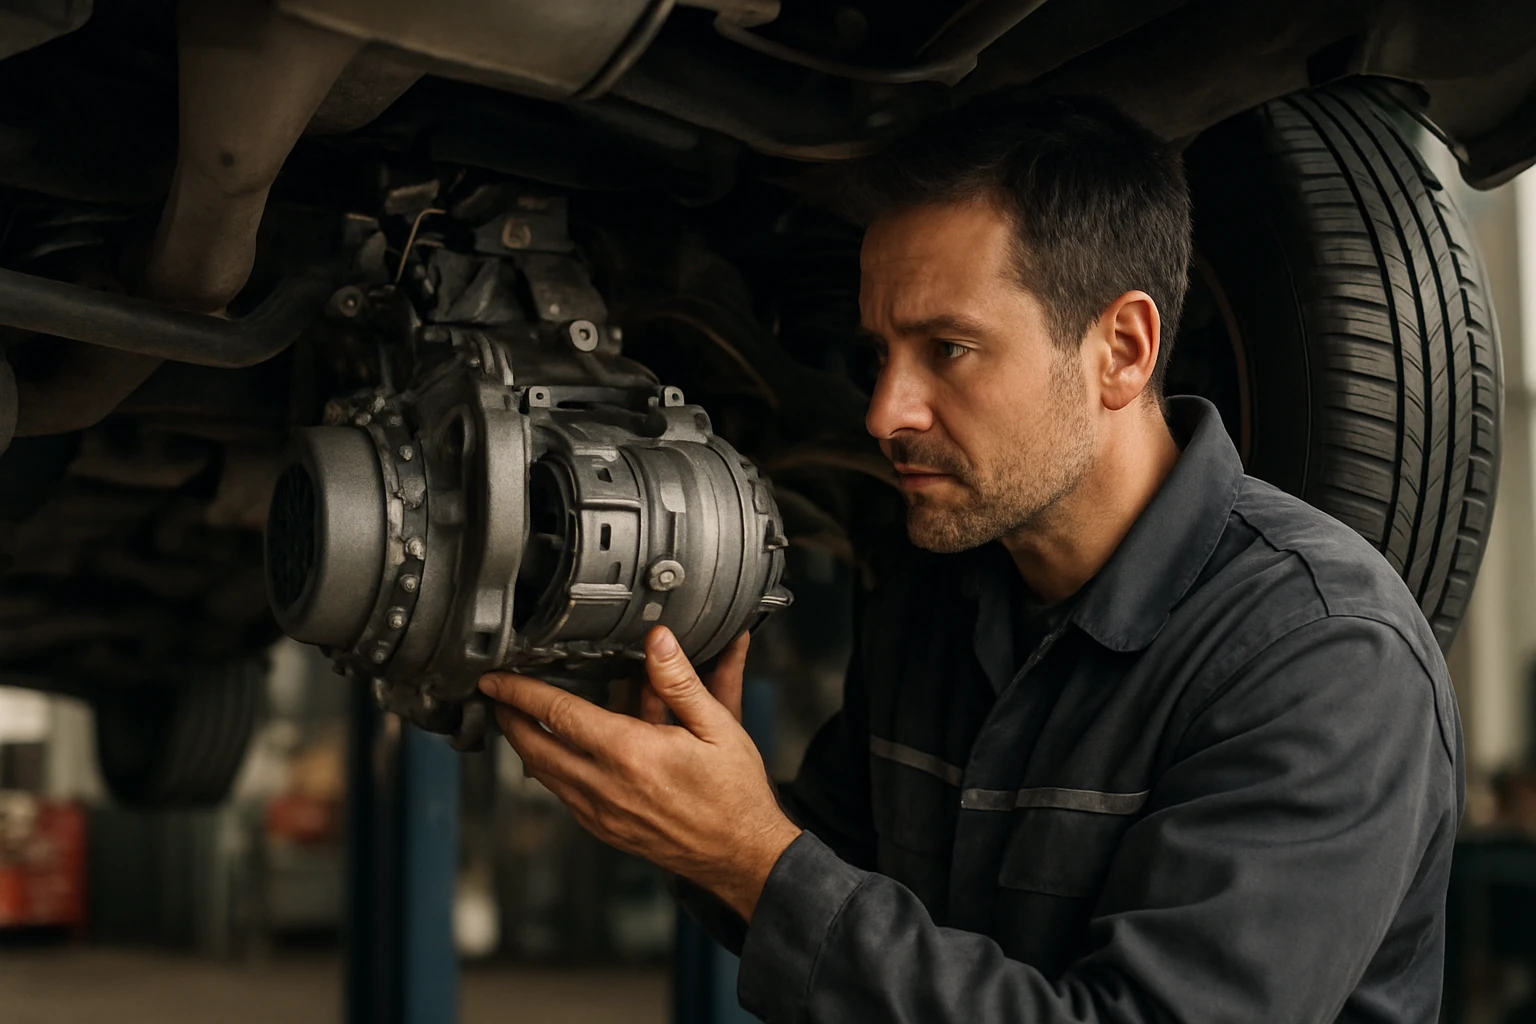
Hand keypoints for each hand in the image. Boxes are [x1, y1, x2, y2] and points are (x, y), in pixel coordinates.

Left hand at [479, 627, 801, 921]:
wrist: (742, 855)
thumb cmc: (734, 794)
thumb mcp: (719, 727)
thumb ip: (681, 682)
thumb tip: (658, 642)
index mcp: (631, 753)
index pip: (558, 714)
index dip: (521, 692)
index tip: (497, 678)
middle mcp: (606, 786)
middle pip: (534, 747)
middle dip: (508, 719)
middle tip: (495, 696)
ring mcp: (601, 813)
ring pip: (543, 775)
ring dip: (525, 745)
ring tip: (519, 720)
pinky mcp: (605, 830)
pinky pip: (563, 795)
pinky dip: (551, 771)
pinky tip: (558, 756)